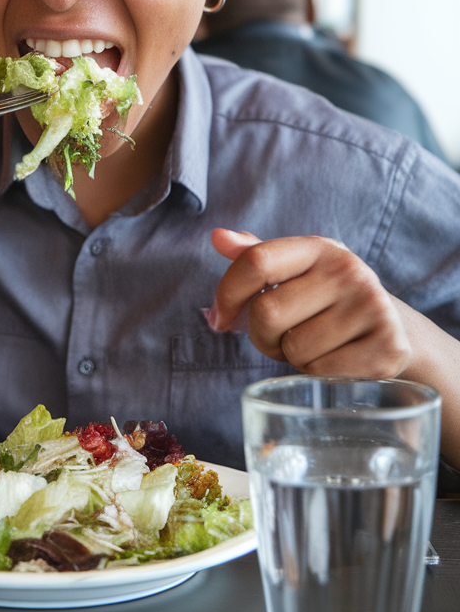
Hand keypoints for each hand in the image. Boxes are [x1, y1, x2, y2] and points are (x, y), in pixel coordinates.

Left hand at [209, 228, 412, 379]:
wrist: (393, 329)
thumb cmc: (327, 302)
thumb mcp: (294, 273)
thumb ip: (254, 257)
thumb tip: (217, 236)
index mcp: (319, 248)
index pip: (255, 261)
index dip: (226, 295)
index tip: (219, 319)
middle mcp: (348, 271)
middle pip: (267, 313)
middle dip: (262, 337)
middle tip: (282, 338)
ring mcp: (372, 307)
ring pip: (294, 349)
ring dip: (293, 358)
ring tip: (315, 346)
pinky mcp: (388, 347)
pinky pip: (321, 372)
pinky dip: (317, 375)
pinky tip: (335, 361)